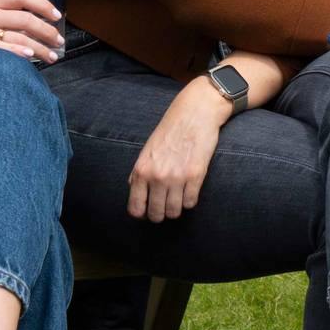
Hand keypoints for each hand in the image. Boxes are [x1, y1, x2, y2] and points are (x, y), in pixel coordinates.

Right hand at [0, 0, 64, 63]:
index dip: (43, 4)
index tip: (57, 16)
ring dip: (41, 49)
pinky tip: (30, 58)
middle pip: (26, 19)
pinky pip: (5, 49)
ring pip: (21, 37)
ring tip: (51, 57)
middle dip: (47, 32)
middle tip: (58, 42)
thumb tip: (37, 25)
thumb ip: (4, 14)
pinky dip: (20, 53)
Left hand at [127, 80, 229, 221]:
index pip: (135, 208)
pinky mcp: (196, 176)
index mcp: (141, 171)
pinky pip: (191, 203)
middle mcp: (157, 177)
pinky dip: (190, 200)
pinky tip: (189, 189)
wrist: (193, 115)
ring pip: (174, 212)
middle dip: (160, 214)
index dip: (141, 213)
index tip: (147, 211)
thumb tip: (134, 191)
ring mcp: (177, 178)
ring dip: (176, 208)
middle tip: (164, 206)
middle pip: (156, 214)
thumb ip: (139, 172)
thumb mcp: (147, 151)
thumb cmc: (169, 132)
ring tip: (177, 197)